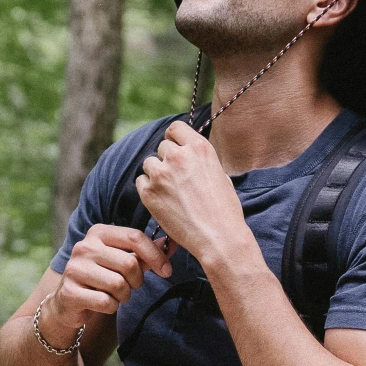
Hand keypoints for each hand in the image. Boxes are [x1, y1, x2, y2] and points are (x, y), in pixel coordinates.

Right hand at [53, 222, 172, 328]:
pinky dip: (111, 307)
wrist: (69, 302)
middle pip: (129, 263)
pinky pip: (106, 302)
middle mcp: (84, 246)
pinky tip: (102, 304)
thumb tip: (171, 243)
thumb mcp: (123, 261)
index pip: (134, 237)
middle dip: (136, 280)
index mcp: (98, 233)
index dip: (156, 255)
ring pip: (119, 284)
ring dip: (124, 295)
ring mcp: (74, 269)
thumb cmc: (102, 278)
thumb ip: (145, 252)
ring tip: (114, 294)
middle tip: (129, 286)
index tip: (167, 271)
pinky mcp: (70, 292)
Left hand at [136, 121, 251, 267]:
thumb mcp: (220, 173)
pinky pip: (140, 181)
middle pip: (162, 147)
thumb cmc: (225, 209)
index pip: (175, 128)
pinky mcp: (149, 193)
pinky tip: (163, 200)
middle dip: (167, 159)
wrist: (218, 237)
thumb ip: (200, 160)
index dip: (174, 138)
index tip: (176, 149)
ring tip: (171, 191)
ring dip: (156, 173)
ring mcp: (161, 174)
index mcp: (199, 147)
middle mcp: (178, 156)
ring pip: (149, 163)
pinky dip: (148, 189)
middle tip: (177, 178)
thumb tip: (188, 155)